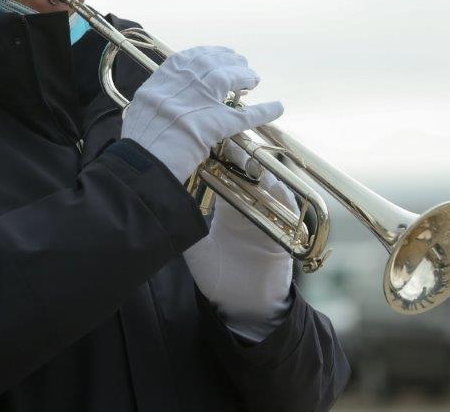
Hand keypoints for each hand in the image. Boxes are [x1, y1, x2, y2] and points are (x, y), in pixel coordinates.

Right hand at [120, 46, 282, 183]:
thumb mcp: (141, 111)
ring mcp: (199, 102)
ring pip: (227, 78)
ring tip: (254, 78)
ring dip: (244, 76)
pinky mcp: (215, 124)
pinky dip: (264, 111)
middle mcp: (180, 85)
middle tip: (241, 62)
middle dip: (228, 60)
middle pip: (210, 63)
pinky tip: (277, 106)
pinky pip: (245, 116)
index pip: (187, 58)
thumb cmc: (139, 144)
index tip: (217, 53)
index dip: (206, 54)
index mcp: (160, 81)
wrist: (142, 163)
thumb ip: (157, 100)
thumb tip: (168, 99)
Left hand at [182, 140, 296, 340]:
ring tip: (249, 161)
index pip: (225, 174)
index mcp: (228, 207)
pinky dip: (280, 196)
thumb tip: (163, 208)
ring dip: (261, 172)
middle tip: (229, 142)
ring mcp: (268, 216)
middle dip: (241, 156)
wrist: (244, 306)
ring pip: (268, 184)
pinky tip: (271, 186)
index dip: (219, 158)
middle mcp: (249, 207)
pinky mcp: (283, 231)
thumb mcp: (197, 252)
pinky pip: (286, 207)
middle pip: (248, 173)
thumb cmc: (220, 279)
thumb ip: (186, 230)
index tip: (207, 141)